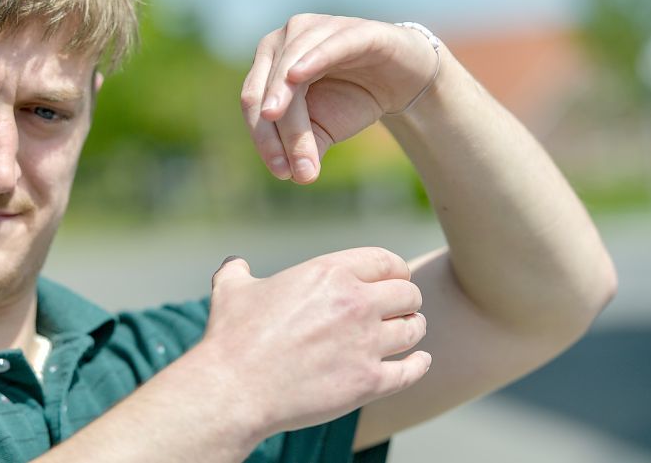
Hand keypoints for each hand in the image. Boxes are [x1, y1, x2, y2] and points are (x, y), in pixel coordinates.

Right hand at [197, 247, 429, 436]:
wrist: (234, 389)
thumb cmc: (232, 337)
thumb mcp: (231, 291)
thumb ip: (237, 271)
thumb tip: (233, 263)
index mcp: (330, 273)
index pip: (387, 261)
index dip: (395, 270)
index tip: (394, 279)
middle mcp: (355, 303)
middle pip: (408, 294)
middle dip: (407, 300)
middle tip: (401, 308)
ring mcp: (366, 343)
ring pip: (413, 329)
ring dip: (413, 329)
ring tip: (408, 331)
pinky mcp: (369, 382)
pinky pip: (412, 370)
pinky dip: (419, 364)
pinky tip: (419, 361)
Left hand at [240, 14, 439, 182]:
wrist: (401, 79)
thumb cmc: (353, 98)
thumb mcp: (323, 128)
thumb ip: (303, 147)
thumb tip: (292, 175)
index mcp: (270, 62)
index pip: (254, 100)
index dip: (263, 137)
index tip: (281, 173)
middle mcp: (287, 39)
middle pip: (268, 88)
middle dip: (278, 132)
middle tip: (290, 169)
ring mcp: (318, 29)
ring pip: (292, 70)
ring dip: (292, 111)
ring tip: (298, 147)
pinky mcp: (355, 30)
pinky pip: (328, 45)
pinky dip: (312, 59)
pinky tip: (297, 77)